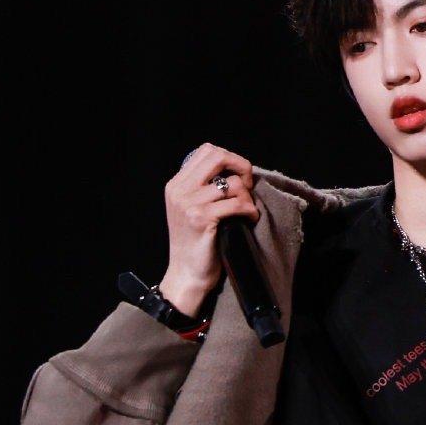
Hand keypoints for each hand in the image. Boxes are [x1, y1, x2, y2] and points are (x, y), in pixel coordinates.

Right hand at [160, 143, 260, 314]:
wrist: (186, 274)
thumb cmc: (195, 242)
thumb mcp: (190, 209)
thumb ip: (203, 187)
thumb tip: (234, 170)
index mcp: (176, 184)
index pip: (206, 151)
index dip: (230, 158)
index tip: (239, 176)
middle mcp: (179, 190)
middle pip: (218, 156)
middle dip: (241, 167)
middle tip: (248, 186)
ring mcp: (189, 203)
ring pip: (232, 183)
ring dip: (247, 197)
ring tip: (246, 211)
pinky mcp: (202, 218)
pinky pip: (237, 203)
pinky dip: (249, 211)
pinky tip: (248, 219)